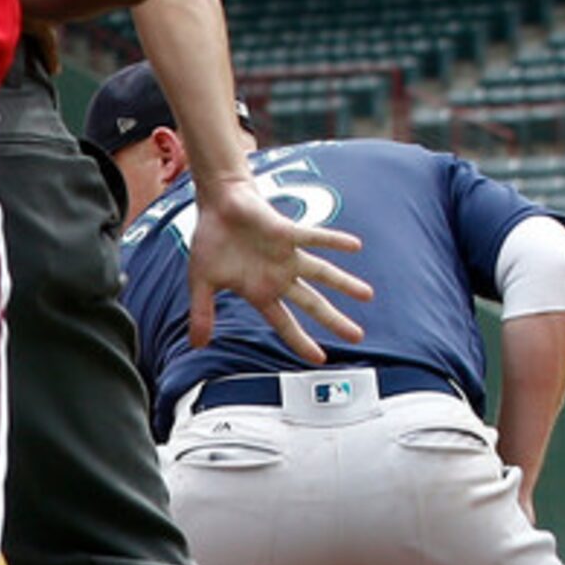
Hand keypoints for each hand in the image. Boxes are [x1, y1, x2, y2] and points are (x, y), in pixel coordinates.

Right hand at [184, 177, 370, 362]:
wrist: (216, 205)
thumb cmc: (212, 241)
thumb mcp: (201, 282)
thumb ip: (202, 313)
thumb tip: (196, 344)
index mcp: (260, 292)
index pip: (285, 323)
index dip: (301, 341)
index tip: (319, 358)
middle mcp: (279, 276)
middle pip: (313, 304)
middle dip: (334, 321)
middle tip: (358, 337)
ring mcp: (286, 255)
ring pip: (321, 272)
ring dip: (345, 284)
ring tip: (368, 295)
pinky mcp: (286, 232)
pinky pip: (313, 237)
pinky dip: (333, 241)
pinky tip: (355, 246)